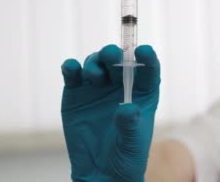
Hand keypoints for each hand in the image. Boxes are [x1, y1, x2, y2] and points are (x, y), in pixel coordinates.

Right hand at [61, 44, 160, 181]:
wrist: (100, 171)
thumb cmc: (126, 156)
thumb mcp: (132, 143)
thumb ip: (130, 125)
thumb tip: (127, 108)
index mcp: (142, 93)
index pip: (148, 70)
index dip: (147, 58)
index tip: (143, 50)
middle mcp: (121, 85)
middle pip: (119, 61)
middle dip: (115, 55)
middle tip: (111, 56)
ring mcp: (98, 87)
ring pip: (96, 63)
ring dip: (95, 62)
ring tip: (95, 75)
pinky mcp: (76, 93)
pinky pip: (73, 75)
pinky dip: (71, 68)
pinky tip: (70, 68)